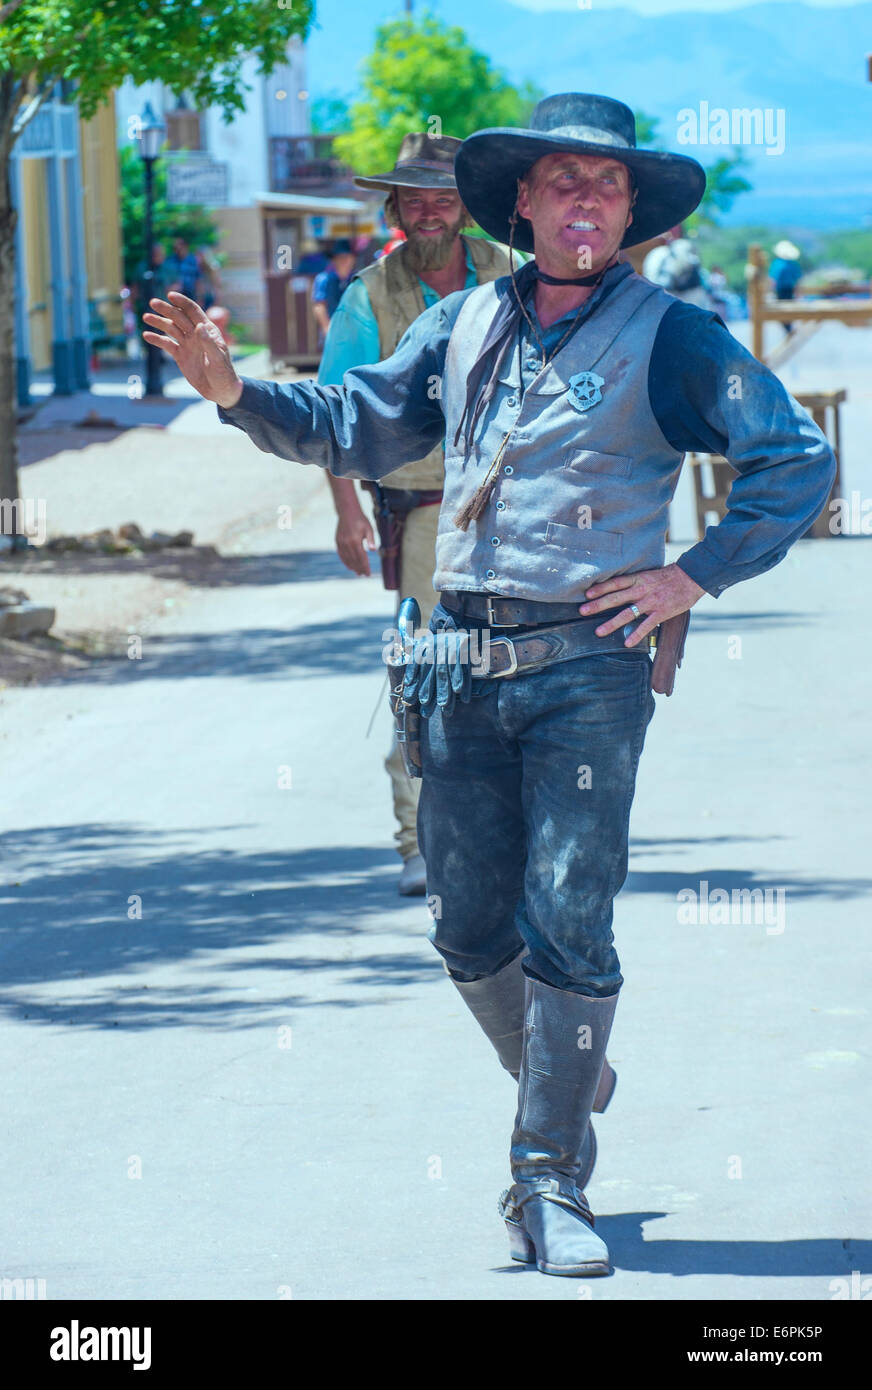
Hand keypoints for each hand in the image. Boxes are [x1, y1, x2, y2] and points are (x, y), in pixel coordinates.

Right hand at [142, 291, 241, 408]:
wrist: (220, 390)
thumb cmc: (223, 373)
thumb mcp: (218, 358)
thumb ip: (208, 342)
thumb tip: (199, 326)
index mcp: (208, 330)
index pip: (193, 311)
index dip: (182, 302)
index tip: (170, 295)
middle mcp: (196, 334)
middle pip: (179, 317)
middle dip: (166, 309)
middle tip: (153, 303)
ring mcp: (187, 344)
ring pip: (171, 328)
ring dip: (159, 322)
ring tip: (146, 317)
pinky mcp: (180, 355)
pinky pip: (167, 344)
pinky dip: (157, 340)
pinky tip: (147, 336)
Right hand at [335, 508, 375, 575]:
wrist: (347, 511)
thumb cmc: (360, 520)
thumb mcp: (369, 528)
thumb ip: (371, 539)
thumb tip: (373, 550)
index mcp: (355, 540)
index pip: (361, 557)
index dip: (365, 566)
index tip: (368, 574)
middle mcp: (347, 543)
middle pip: (354, 560)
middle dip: (359, 568)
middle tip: (363, 575)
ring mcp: (341, 543)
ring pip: (347, 558)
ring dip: (352, 567)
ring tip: (357, 573)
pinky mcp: (337, 541)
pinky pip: (341, 554)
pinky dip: (345, 561)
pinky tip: (349, 566)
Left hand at [579, 563, 705, 647]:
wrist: (692, 577)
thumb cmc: (668, 577)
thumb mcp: (649, 575)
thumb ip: (634, 582)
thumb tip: (618, 589)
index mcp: (638, 579)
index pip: (615, 583)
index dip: (600, 588)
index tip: (586, 594)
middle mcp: (642, 590)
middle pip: (616, 598)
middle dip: (598, 605)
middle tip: (582, 611)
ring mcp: (651, 602)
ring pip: (627, 613)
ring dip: (612, 623)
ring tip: (598, 632)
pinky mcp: (661, 612)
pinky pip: (646, 625)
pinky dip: (636, 634)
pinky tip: (626, 643)